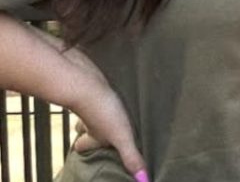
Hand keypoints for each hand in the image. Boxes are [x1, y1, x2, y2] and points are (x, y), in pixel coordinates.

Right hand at [57, 45, 148, 180]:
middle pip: (82, 129)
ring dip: (96, 112)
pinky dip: (101, 94)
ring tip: (111, 112)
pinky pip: (96, 93)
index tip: (86, 151)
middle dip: (87, 131)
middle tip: (98, 132)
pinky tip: (112, 91)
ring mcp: (90, 103)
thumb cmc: (103, 112)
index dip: (84, 148)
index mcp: (92, 135)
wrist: (86, 81)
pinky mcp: (95, 87)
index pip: (82, 146)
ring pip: (89, 111)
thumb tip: (142, 180)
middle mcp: (88, 121)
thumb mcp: (121, 136)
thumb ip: (130, 157)